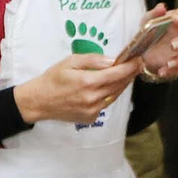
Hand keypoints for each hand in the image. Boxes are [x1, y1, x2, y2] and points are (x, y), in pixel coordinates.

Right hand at [13, 53, 139, 125]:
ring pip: (115, 96)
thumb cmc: (52, 79)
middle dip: (129, 75)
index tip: (138, 60)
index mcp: (87, 82)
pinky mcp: (91, 118)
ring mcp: (92, 110)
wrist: (39, 102)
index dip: (130, 67)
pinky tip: (107, 88)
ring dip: (121, 85)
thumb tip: (112, 60)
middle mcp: (92, 98)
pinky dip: (110, 95)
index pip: (117, 74)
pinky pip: (106, 104)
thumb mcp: (70, 62)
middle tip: (135, 65)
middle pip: (119, 85)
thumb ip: (93, 60)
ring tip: (125, 75)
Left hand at [139, 5, 177, 78]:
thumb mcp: (148, 22)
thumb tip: (161, 7)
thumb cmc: (152, 32)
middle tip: (173, 45)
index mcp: (177, 21)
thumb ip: (154, 14)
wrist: (148, 52)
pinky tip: (163, 71)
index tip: (175, 20)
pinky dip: (173, 71)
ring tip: (169, 64)